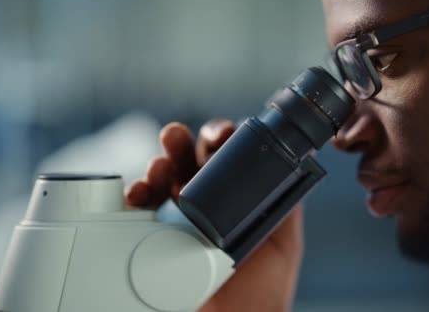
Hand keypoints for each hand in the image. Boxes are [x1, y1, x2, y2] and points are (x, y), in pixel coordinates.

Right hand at [126, 120, 303, 311]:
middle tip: (177, 137)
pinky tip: (138, 192)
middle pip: (186, 161)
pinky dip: (133, 195)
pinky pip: (136, 211)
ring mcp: (175, 222)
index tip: (220, 135)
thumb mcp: (283, 242)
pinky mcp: (151, 241)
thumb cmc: (262, 293)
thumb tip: (296, 163)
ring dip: (157, 163)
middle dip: (181, 142)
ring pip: (161, 180)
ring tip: (159, 166)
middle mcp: (201, 205)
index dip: (217, 139)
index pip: (221, 159)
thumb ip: (286, 205)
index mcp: (232, 200)